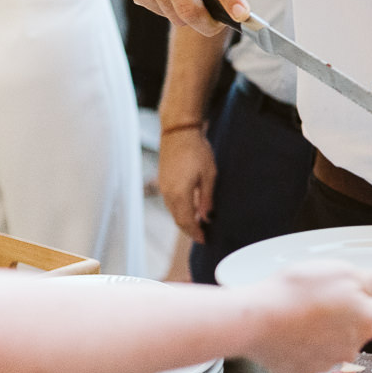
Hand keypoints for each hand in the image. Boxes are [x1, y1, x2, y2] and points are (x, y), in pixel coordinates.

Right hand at [157, 126, 215, 243]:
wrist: (179, 132)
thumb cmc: (197, 151)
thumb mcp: (209, 176)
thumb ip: (207, 199)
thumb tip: (207, 217)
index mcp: (180, 194)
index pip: (186, 221)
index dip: (195, 233)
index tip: (205, 240)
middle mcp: (168, 193)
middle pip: (178, 219)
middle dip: (190, 229)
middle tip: (202, 236)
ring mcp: (163, 187)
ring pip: (173, 211)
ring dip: (185, 220)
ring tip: (198, 224)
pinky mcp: (163, 180)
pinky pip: (171, 202)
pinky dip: (180, 209)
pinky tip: (191, 208)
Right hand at [243, 261, 371, 372]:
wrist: (253, 321)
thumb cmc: (298, 292)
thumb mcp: (341, 271)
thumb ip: (370, 281)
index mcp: (369, 321)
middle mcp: (354, 347)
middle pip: (365, 329)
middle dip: (355, 315)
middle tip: (332, 297)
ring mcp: (328, 363)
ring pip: (337, 343)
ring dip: (328, 331)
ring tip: (303, 313)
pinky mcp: (302, 372)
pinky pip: (311, 356)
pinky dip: (305, 345)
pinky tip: (289, 330)